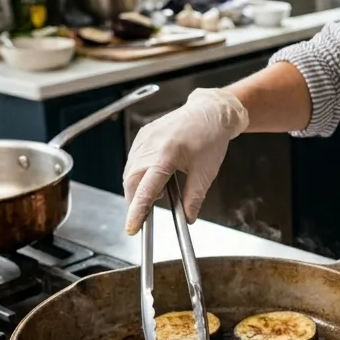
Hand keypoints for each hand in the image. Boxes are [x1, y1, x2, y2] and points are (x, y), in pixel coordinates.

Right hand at [123, 87, 248, 233]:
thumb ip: (194, 198)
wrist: (210, 111)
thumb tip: (188, 218)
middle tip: (144, 216)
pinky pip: (133, 159)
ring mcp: (144, 139)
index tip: (133, 228)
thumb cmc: (210, 137)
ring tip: (153, 196)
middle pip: (131, 183)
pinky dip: (137, 174)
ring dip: (135, 188)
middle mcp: (150, 146)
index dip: (137, 212)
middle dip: (134, 202)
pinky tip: (151, 178)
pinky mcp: (144, 135)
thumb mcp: (206, 172)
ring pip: (129, 172)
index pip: (145, 190)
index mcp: (166, 156)